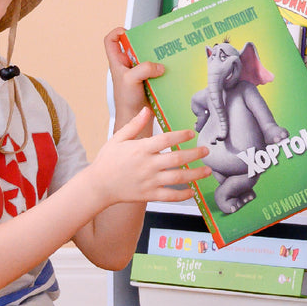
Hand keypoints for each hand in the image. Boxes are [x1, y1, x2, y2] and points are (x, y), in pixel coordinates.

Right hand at [89, 108, 210, 206]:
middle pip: (177, 158)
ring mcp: (149, 181)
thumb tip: (147, 110)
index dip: (181, 136)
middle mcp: (147, 165)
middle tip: (207, 151)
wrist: (98, 186)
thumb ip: (134, 125)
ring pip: (178, 178)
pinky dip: (183, 195)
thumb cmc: (107, 160)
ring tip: (208, 170)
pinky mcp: (149, 195)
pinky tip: (193, 191)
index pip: (166, 139)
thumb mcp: (118, 138)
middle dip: (195, 154)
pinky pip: (170, 196)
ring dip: (195, 174)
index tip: (191, 134)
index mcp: (141, 149)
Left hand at [105, 26, 162, 131]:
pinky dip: (163, 69)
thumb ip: (144, 69)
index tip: (128, 31)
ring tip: (166, 56)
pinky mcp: (148, 80)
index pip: (111, 41)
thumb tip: (159, 66)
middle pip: (134, 47)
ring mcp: (138, 73)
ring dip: (156, 57)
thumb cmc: (125, 101)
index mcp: (117, 62)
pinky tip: (169, 70)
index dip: (117, 33)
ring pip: (147, 58)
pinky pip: (156, 70)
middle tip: (156, 43)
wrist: (135, 119)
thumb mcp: (131, 80)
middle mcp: (127, 66)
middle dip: (145, 44)